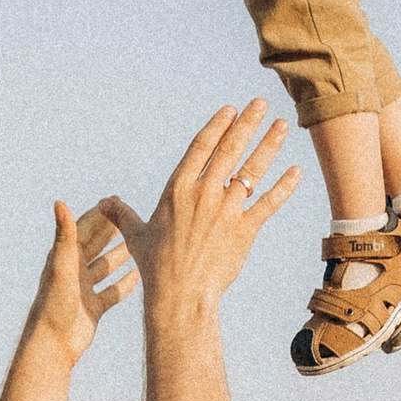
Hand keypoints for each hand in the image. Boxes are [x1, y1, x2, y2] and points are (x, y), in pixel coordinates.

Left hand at [26, 198, 136, 364]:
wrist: (53, 343)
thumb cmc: (54, 304)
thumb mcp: (62, 265)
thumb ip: (65, 234)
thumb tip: (59, 202)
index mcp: (65, 258)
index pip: (84, 229)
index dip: (99, 214)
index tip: (116, 199)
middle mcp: (74, 271)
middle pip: (96, 245)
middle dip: (112, 230)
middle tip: (131, 215)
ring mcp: (84, 290)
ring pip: (105, 267)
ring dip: (120, 255)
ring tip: (139, 242)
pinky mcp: (93, 308)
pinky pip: (112, 292)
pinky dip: (124, 284)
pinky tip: (139, 276)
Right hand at [102, 104, 298, 319]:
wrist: (180, 295)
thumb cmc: (156, 267)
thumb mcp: (136, 236)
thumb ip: (123, 215)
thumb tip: (104, 203)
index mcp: (178, 188)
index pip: (202, 147)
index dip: (218, 126)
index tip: (231, 110)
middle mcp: (204, 193)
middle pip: (230, 150)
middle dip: (247, 124)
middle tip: (261, 104)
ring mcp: (226, 210)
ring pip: (252, 171)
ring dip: (269, 146)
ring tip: (283, 126)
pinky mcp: (244, 230)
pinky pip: (268, 203)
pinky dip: (283, 187)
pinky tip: (296, 172)